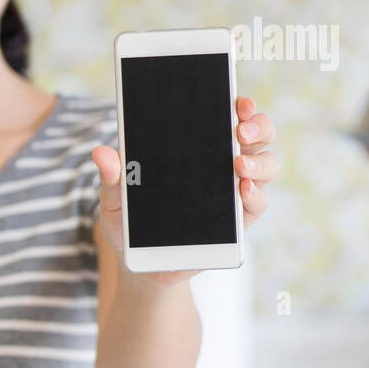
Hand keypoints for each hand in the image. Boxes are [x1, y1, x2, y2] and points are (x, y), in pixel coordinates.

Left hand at [91, 95, 277, 284]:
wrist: (141, 266)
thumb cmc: (130, 223)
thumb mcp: (116, 199)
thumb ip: (113, 177)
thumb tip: (102, 153)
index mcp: (198, 146)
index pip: (227, 115)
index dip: (240, 105)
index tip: (239, 102)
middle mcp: (224, 162)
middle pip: (258, 134)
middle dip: (258, 126)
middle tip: (241, 130)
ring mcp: (235, 191)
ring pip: (266, 164)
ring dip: (259, 161)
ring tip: (239, 165)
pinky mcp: (239, 221)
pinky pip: (259, 202)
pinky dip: (256, 194)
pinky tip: (243, 191)